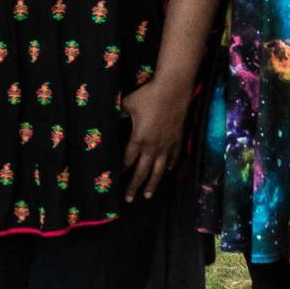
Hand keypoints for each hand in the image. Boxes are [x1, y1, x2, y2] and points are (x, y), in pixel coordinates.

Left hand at [119, 76, 193, 201]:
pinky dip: (170, 166)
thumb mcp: (128, 103)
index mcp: (139, 139)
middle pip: (142, 171)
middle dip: (134, 186)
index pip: (128, 160)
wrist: (173, 89)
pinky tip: (168, 172)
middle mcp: (153, 146)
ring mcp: (167, 144)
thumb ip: (119, 113)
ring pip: (159, 170)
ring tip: (148, 195)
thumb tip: (112, 118)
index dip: (122, 171)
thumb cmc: (148, 95)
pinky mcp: (177, 139)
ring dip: (153, 183)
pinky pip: (174, 157)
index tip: (116, 180)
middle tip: (129, 199)